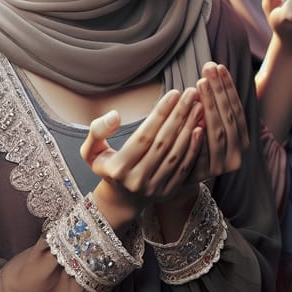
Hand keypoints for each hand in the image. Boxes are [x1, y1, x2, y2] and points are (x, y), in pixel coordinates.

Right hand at [81, 87, 204, 211]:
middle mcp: (137, 180)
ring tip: (198, 106)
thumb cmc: (108, 166)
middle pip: (163, 142)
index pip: (144, 135)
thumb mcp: (91, 150)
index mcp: (118, 168)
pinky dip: (194, 148)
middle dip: (179, 115)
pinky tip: (200, 129)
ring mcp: (154, 189)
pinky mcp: (169, 193)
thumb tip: (115, 115)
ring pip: (176, 154)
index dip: (160, 113)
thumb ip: (97, 130)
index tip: (174, 93)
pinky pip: (184, 168)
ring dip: (190, 128)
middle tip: (191, 94)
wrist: (121, 199)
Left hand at [189, 62, 249, 181]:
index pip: (237, 109)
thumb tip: (213, 69)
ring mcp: (224, 165)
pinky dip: (201, 130)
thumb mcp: (209, 124)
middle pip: (229, 118)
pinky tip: (195, 112)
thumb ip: (215, 105)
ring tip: (201, 82)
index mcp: (242, 140)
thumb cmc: (194, 142)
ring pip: (218, 131)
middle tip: (209, 69)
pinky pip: (204, 148)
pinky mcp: (208, 173)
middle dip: (219, 91)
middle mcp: (238, 154)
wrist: (178, 177)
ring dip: (211, 105)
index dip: (228, 88)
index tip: (219, 67)